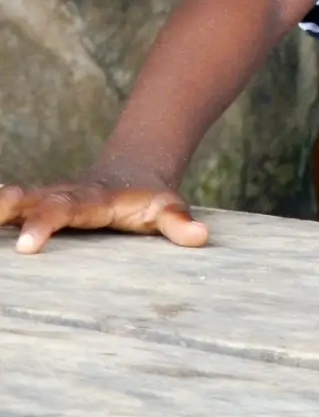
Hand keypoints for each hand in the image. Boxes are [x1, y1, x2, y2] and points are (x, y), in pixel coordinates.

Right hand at [0, 172, 208, 253]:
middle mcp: (67, 194)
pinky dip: (1, 214)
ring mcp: (51, 198)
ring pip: (22, 199)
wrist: (134, 171)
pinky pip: (15, 211)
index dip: (46, 224)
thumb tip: (200, 237)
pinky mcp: (40, 207)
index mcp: (95, 198)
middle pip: (37, 198)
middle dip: (13, 208)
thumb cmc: (149, 198)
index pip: (68, 210)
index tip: (26, 246)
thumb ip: (179, 223)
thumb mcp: (167, 207)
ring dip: (1, 207)